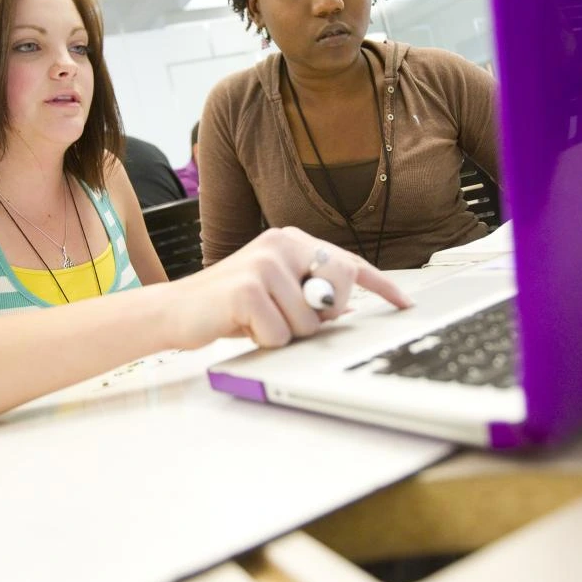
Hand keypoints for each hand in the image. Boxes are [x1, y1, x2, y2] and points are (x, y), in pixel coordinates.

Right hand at [172, 227, 411, 349]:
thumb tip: (346, 307)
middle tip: (286, 317)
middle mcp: (281, 243)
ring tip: (257, 321)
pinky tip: (243, 326)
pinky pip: (282, 334)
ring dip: (286, 334)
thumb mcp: (277, 291)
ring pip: (310, 322)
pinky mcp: (248, 289)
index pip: (348, 262)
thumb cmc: (231, 306)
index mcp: (292, 241)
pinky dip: (266, 340)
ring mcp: (264, 263)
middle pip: (338, 292)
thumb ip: (311, 292)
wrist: (176, 310)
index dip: (381, 286)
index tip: (405, 303)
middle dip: (320, 317)